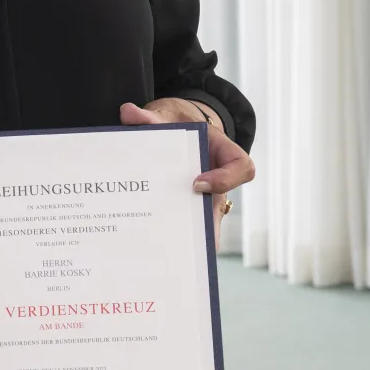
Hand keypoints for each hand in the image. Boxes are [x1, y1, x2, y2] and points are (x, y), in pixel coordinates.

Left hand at [120, 99, 254, 247]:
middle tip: (186, 243)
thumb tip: (127, 112)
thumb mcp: (163, 116)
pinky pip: (184, 224)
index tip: (196, 183)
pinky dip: (171, 235)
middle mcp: (216, 178)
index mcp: (221, 152)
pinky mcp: (184, 206)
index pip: (242, 167)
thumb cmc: (172, 123)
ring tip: (170, 257)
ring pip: (204, 222)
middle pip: (220, 206)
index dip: (225, 179)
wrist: (169, 128)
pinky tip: (150, 248)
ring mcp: (202, 196)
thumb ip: (147, 117)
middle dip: (205, 226)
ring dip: (189, 239)